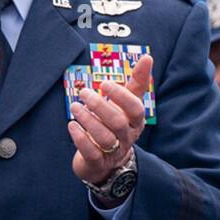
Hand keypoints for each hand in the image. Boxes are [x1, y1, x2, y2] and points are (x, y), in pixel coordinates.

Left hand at [69, 54, 149, 191]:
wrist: (107, 160)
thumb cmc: (117, 124)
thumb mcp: (127, 104)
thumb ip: (137, 82)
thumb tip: (148, 57)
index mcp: (135, 122)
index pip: (135, 109)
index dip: (121, 96)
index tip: (104, 83)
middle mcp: (127, 137)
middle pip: (118, 123)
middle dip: (99, 106)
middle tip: (83, 92)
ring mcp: (113, 151)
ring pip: (104, 138)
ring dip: (87, 120)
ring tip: (74, 106)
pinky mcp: (97, 162)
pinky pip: (91, 153)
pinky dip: (80, 138)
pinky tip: (71, 125)